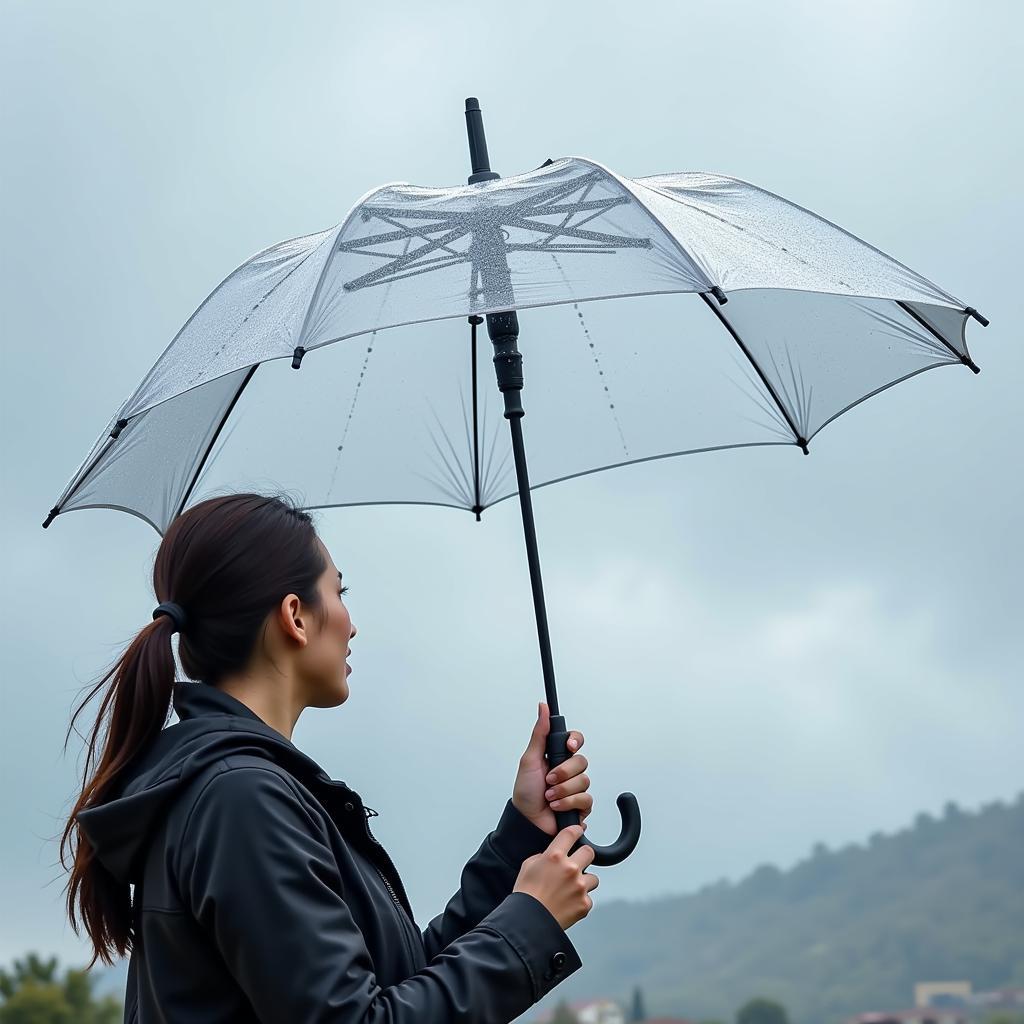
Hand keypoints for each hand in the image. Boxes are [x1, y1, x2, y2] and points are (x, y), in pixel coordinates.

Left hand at [512, 702, 592, 836]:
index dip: (575, 742)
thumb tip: (542, 707)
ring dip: (563, 790)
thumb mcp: (529, 759)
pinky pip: (586, 799)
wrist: (528, 821)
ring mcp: (575, 787)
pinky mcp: (581, 805)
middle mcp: (569, 770)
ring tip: (550, 796)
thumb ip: (539, 733)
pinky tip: (557, 806)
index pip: (575, 740)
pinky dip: (569, 803)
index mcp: (557, 756)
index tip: (569, 747)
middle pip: (582, 761)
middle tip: (549, 780)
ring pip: (584, 781)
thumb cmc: (525, 791)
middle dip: (563, 772)